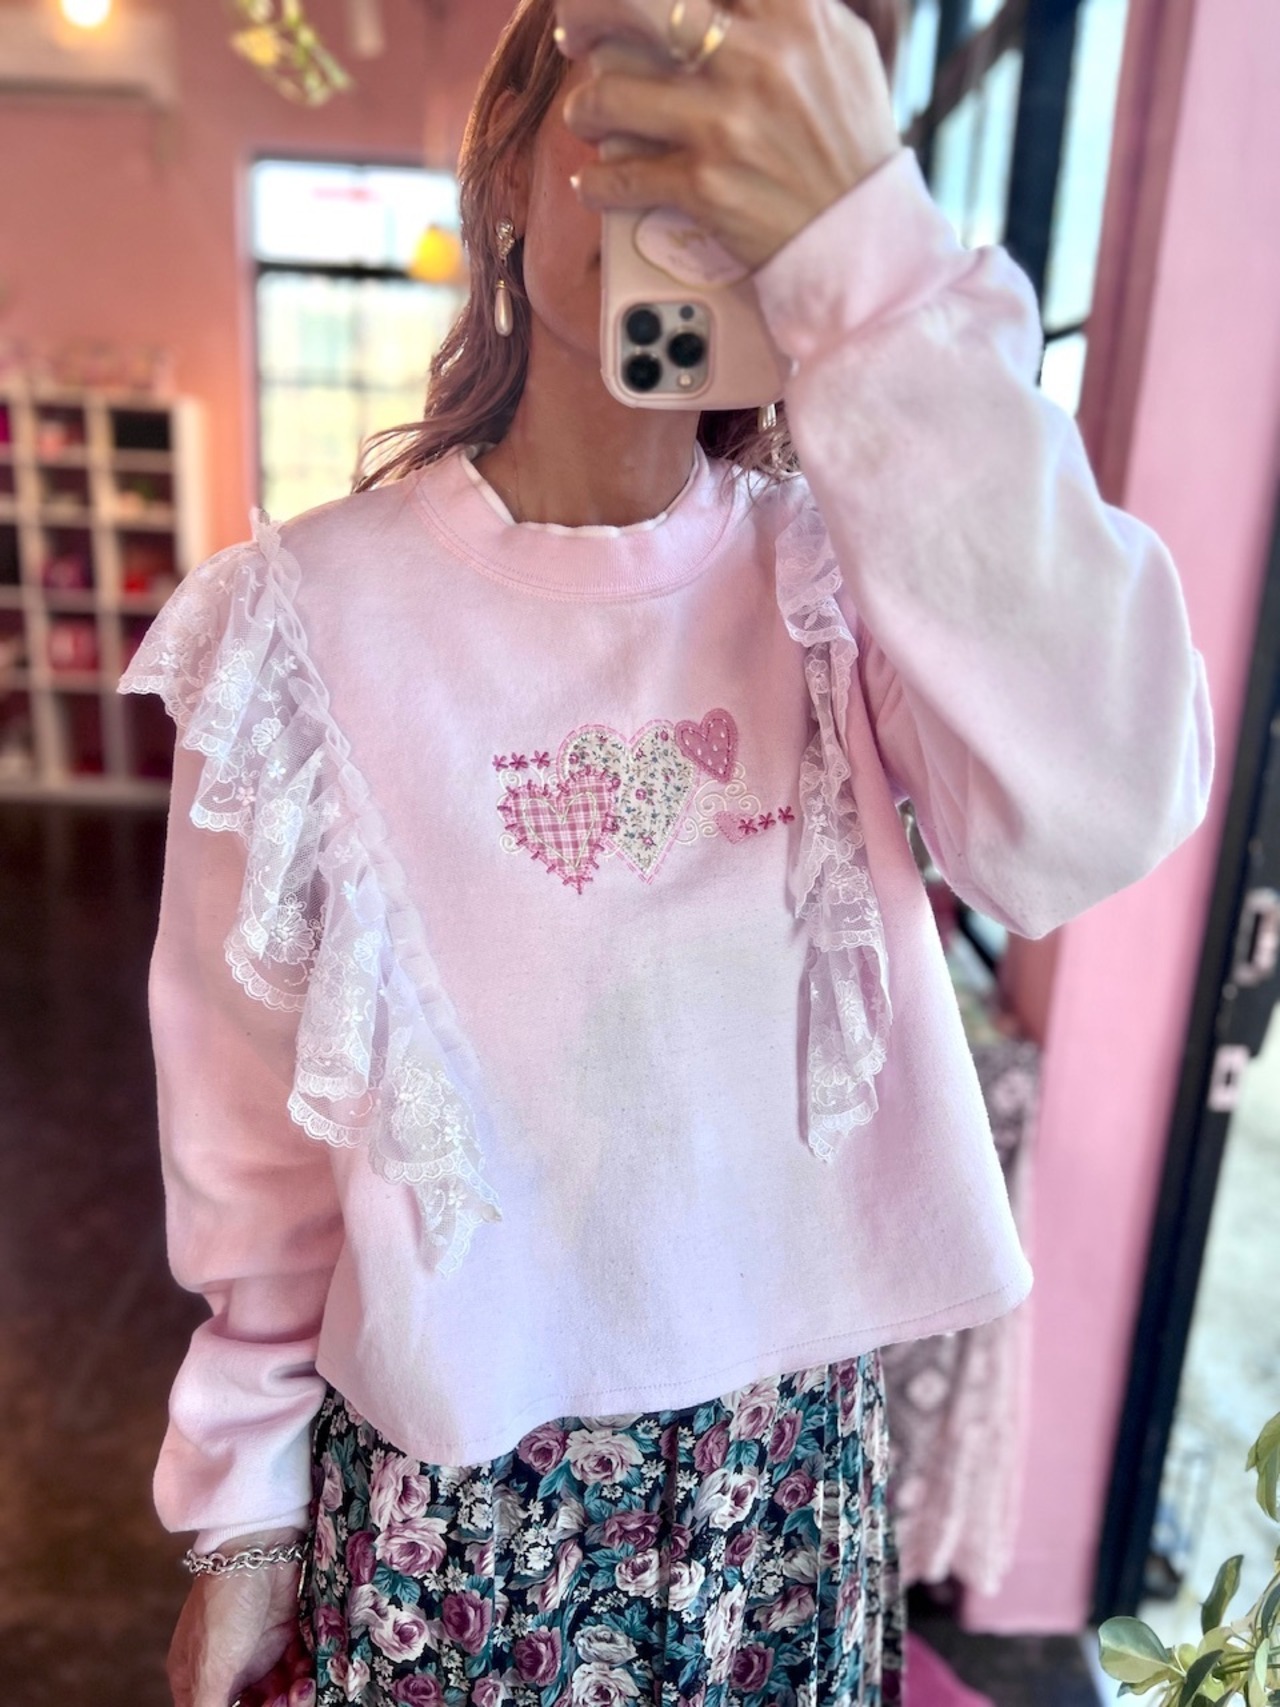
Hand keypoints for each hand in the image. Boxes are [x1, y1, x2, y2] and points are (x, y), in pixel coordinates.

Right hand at [167, 1528, 306, 1706]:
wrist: (260, 1544)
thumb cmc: (224, 1605)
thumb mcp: (210, 1668)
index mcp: (197, 1679)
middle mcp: (226, 1668)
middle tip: (287, 1702)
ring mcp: (257, 1650)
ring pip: (277, 1693)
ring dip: (293, 1697)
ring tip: (302, 1689)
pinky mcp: (285, 1634)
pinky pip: (296, 1668)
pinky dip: (304, 1675)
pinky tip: (308, 1674)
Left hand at [560, 0, 901, 271]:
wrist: (865, 236)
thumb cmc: (847, 139)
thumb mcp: (837, 45)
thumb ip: (784, 5)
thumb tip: (713, 0)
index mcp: (792, 12)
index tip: (625, 4)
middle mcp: (756, 56)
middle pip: (633, 3)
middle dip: (586, 13)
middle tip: (576, 35)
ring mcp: (726, 122)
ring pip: (610, 91)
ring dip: (587, 107)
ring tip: (590, 117)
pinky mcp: (706, 186)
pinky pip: (620, 175)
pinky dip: (597, 183)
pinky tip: (596, 183)